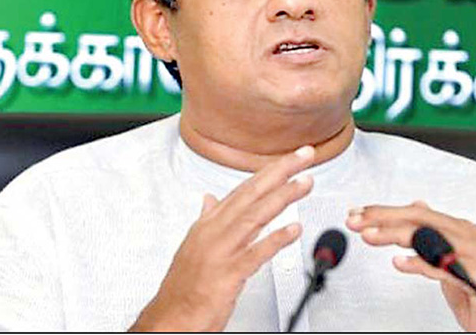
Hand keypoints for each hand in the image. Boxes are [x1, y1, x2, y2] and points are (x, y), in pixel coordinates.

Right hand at [129, 146, 314, 331]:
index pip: (245, 188)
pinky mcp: (228, 274)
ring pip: (256, 216)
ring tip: (305, 184)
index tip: (290, 159)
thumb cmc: (183, 284)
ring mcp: (221, 251)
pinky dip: (276, 239)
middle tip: (304, 156)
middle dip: (281, 171)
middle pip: (253, 193)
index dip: (270, 171)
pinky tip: (294, 230)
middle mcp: (215, 231)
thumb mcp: (194, 244)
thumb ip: (207, 218)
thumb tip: (210, 199)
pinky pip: (256, 253)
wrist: (169, 318)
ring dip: (283, 197)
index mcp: (209, 222)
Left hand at [345, 201, 475, 331]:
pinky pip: (445, 267)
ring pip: (428, 237)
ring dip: (394, 235)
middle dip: (383, 218)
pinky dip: (420, 264)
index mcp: (460, 229)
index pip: (416, 213)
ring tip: (369, 236)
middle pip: (419, 219)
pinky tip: (400, 263)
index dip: (384, 212)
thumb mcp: (449, 258)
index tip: (358, 213)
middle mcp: (469, 235)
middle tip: (355, 220)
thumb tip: (417, 206)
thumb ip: (433, 233)